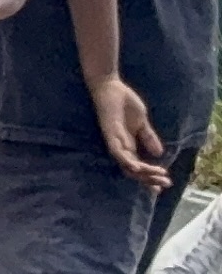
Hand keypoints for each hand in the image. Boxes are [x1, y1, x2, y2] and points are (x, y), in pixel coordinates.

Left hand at [96, 75, 170, 191]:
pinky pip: (117, 151)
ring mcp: (114, 141)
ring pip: (127, 164)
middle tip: (164, 185)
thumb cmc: (124, 103)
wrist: (111, 88)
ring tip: (158, 176)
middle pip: (133, 170)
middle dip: (149, 179)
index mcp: (128, 145)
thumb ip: (148, 137)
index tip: (164, 185)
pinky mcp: (109, 133)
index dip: (151, 176)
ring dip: (143, 172)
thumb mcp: (141, 123)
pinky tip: (138, 167)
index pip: (139, 167)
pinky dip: (127, 161)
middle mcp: (120, 147)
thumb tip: (159, 153)